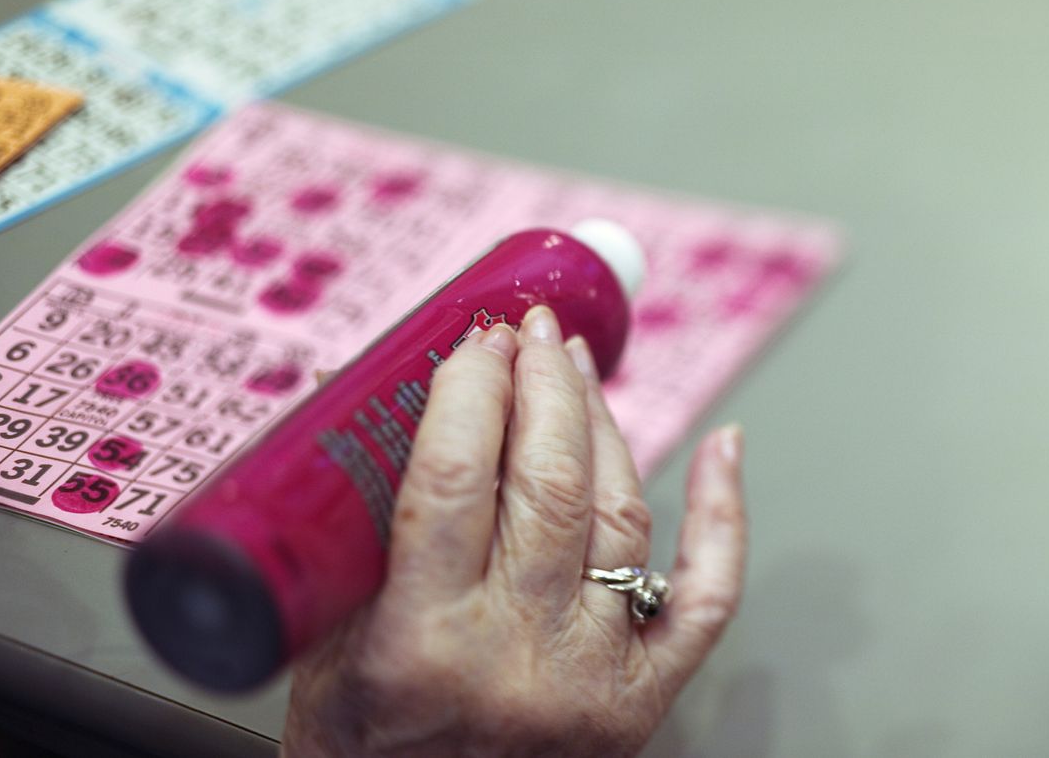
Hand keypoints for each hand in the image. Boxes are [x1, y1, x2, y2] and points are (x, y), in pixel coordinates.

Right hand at [282, 306, 746, 756]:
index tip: (473, 341)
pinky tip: (724, 451)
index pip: (455, 475)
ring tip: (577, 370)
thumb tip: (353, 400)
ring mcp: (593, 681)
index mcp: (420, 643)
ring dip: (602, 423)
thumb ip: (351, 525)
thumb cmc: (359, 752)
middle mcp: (518, 659)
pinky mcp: (642, 701)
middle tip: (531, 331)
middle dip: (543, 383)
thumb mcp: (324, 640)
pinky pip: (705, 597)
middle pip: (548, 481)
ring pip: (619, 513)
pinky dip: (722, 517)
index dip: (471, 388)